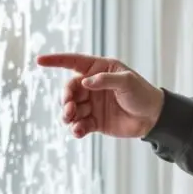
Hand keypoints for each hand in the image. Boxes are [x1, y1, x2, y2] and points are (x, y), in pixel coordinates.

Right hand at [38, 53, 163, 139]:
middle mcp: (92, 86)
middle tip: (69, 108)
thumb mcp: (127, 82)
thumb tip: (85, 82)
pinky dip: (76, 129)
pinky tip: (78, 132)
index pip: (73, 62)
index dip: (56, 61)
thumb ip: (105, 80)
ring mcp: (92, 104)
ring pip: (72, 108)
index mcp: (99, 70)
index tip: (39, 61)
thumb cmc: (142, 93)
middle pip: (70, 89)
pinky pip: (79, 124)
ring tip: (72, 120)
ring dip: (68, 115)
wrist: (153, 118)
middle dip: (65, 98)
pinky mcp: (94, 121)